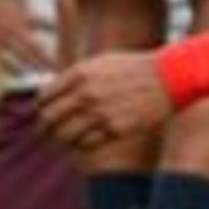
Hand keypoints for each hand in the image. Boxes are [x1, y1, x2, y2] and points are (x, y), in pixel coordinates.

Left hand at [37, 51, 176, 152]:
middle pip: (49, 118)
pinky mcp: (115, 129)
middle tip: (46, 132)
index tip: (43, 112)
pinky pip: (86, 144)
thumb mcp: (100, 63)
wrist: (168, 78)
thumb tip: (49, 91)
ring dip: (62, 139)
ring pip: (65, 135)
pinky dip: (81, 144)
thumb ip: (75, 76)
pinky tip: (85, 140)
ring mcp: (101, 113)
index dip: (40, 107)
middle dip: (45, 127)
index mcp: (80, 73)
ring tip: (65, 139)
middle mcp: (87, 93)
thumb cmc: (133, 69)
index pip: (44, 97)